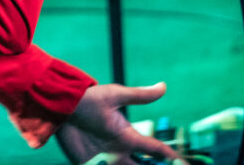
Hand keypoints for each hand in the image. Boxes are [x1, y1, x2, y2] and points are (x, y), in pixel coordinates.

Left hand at [55, 82, 180, 164]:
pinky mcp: (88, 164)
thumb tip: (163, 86)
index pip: (154, 149)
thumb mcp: (115, 96)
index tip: (181, 161)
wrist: (61, 106)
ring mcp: (104, 159)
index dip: (169, 157)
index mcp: (128, 136)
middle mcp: (119, 151)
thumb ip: (139, 95)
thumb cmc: (90, 99)